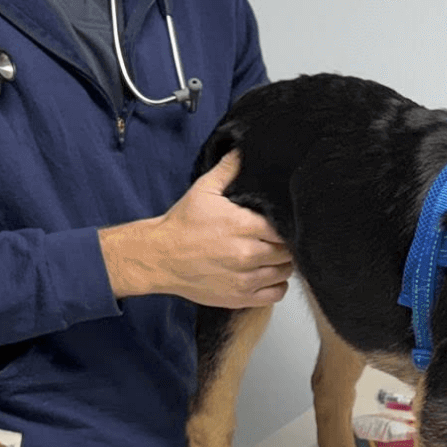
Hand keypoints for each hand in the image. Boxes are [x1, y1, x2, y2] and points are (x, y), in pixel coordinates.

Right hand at [100, 152, 292, 306]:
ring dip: (282, 264)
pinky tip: (267, 275)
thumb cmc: (181, 225)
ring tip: (272, 257)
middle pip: (288, 251)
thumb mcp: (203, 190)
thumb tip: (243, 150)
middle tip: (275, 240)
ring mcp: (245, 279)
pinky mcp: (240, 297)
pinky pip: (275, 294)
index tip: (279, 224)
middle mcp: (247, 254)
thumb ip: (228, 170)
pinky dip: (276, 285)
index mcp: (243, 226)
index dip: (286, 225)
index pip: (284, 227)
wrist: (158, 257)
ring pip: (285, 272)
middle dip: (286, 245)